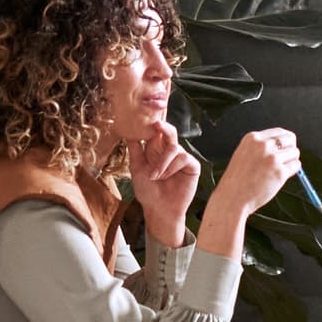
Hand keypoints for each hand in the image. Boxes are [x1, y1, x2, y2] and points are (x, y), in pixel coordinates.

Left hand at [124, 120, 200, 248]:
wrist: (159, 209)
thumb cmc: (147, 191)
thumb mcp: (137, 168)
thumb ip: (135, 150)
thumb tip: (128, 131)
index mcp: (157, 149)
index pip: (157, 131)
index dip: (154, 122)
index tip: (148, 112)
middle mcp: (170, 151)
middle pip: (169, 131)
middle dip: (163, 126)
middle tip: (156, 123)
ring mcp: (182, 158)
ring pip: (174, 147)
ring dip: (162, 162)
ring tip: (154, 176)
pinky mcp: (192, 166)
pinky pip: (183, 158)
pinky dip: (171, 167)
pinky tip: (166, 177)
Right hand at [197, 128, 304, 254]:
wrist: (232, 198)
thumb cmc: (237, 180)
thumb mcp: (244, 154)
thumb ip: (261, 148)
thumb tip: (282, 145)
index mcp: (252, 138)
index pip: (279, 131)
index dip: (285, 140)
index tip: (287, 146)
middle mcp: (263, 145)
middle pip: (290, 139)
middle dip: (291, 149)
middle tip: (287, 159)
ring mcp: (272, 158)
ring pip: (295, 153)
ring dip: (291, 161)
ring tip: (279, 170)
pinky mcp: (279, 172)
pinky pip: (296, 166)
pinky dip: (293, 171)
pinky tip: (281, 177)